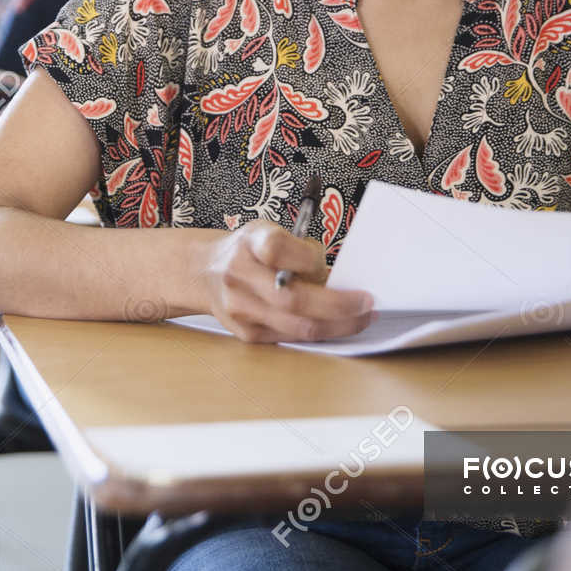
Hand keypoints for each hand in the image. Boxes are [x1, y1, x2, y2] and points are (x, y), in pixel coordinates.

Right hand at [199, 220, 373, 343]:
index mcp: (248, 242)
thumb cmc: (248, 250)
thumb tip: (341, 280)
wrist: (204, 272)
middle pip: (294, 299)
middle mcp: (238, 275)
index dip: (308, 258)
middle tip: (367, 304)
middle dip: (339, 306)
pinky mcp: (246, 332)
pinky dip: (320, 332)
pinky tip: (336, 325)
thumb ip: (301, 251)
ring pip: (298, 327)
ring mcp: (240, 308)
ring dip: (337, 325)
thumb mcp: (270, 232)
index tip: (335, 267)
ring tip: (361, 318)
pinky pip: (292, 337)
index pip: (277, 249)